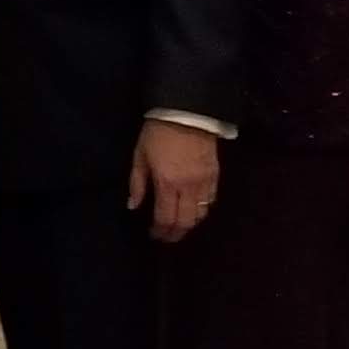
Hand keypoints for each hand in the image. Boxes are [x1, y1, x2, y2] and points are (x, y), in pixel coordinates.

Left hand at [127, 120, 220, 242]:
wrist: (187, 112)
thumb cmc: (157, 133)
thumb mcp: (140, 156)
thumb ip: (137, 183)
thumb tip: (133, 206)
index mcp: (167, 184)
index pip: (165, 218)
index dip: (160, 231)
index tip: (154, 235)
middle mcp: (188, 188)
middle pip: (185, 222)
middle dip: (176, 233)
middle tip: (167, 237)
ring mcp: (204, 182)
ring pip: (201, 214)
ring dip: (190, 223)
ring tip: (180, 224)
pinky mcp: (215, 175)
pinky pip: (211, 200)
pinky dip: (202, 209)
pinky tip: (194, 208)